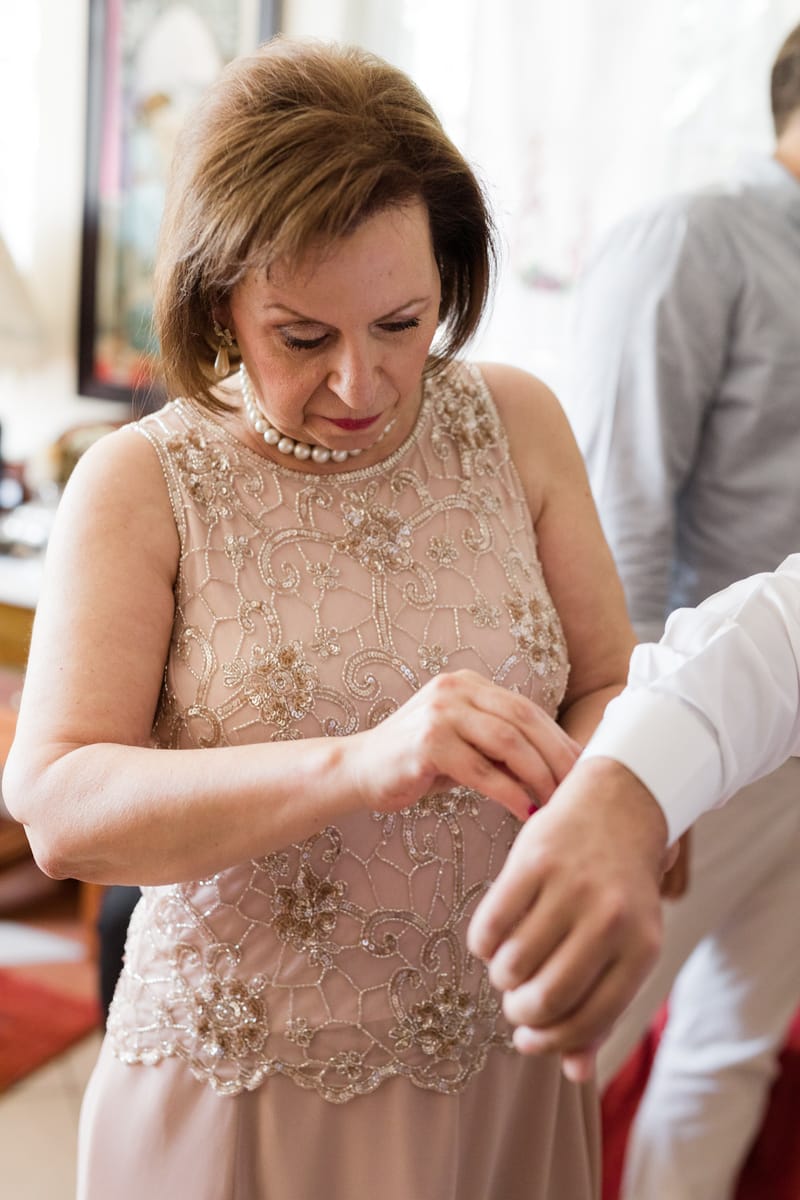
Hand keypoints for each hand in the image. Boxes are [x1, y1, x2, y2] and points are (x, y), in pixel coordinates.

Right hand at [347, 669, 581, 821]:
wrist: (357, 770)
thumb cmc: (416, 763)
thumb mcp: (464, 744)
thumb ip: (501, 745)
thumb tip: (559, 767)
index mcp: (467, 683)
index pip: (527, 709)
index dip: (559, 740)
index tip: (585, 770)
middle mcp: (454, 690)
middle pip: (524, 720)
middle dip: (557, 757)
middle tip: (580, 789)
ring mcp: (440, 714)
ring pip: (508, 742)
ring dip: (538, 776)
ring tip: (554, 803)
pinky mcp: (427, 744)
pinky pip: (481, 770)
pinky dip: (508, 792)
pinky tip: (524, 811)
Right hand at [467, 755, 669, 1080]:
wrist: (618, 805)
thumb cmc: (619, 890)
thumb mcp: (626, 946)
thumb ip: (600, 1008)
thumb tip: (572, 1073)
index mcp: (641, 948)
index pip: (587, 1021)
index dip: (549, 1041)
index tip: (528, 1038)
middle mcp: (609, 919)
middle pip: (544, 998)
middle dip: (519, 1012)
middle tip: (514, 1002)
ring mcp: (569, 887)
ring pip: (512, 964)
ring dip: (501, 978)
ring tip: (508, 967)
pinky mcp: (531, 861)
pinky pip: (489, 925)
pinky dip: (483, 944)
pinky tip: (492, 938)